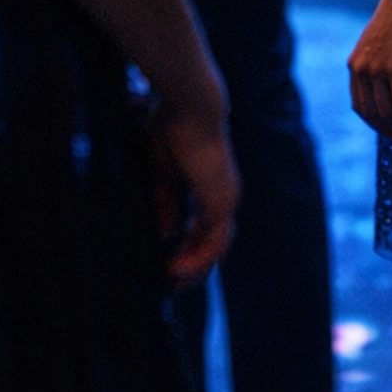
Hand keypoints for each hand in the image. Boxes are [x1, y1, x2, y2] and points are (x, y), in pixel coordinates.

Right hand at [151, 101, 240, 286]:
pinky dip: (197, 259)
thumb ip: (167, 202)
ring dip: (194, 268)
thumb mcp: (164, 172)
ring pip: (216, 247)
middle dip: (191, 264)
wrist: (190, 107)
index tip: (164, 264)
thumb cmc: (173, 128)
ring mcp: (226, 199)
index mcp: (210, 185)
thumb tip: (167, 232)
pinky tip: (176, 268)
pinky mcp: (222, 201)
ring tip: (170, 281)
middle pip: (212, 242)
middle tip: (169, 284)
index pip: (203, 226)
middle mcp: (224, 195)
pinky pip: (215, 243)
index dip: (185, 247)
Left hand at [349, 0, 391, 138]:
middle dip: (389, 129)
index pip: (359, 105)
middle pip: (371, 114)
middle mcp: (361, 70)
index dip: (374, 122)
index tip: (390, 129)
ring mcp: (377, 70)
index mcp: (354, 64)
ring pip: (389, 112)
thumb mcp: (379, 41)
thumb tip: (390, 85)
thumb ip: (378, 62)